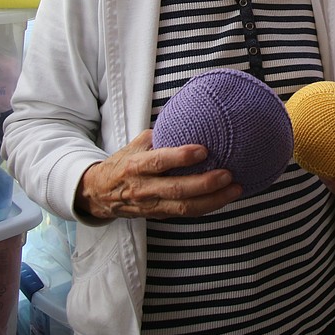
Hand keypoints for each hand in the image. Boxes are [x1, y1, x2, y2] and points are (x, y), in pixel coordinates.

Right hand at [74, 129, 242, 219]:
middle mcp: (143, 188)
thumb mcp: (135, 144)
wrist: (99, 194)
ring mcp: (152, 205)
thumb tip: (188, 118)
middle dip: (205, 184)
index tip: (203, 150)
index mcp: (136, 166)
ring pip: (184, 207)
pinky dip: (207, 207)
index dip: (181, 157)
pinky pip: (186, 214)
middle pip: (177, 190)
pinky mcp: (160, 216)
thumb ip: (159, 135)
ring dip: (213, 200)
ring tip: (235, 188)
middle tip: (228, 174)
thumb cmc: (123, 163)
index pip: (159, 162)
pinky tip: (225, 198)